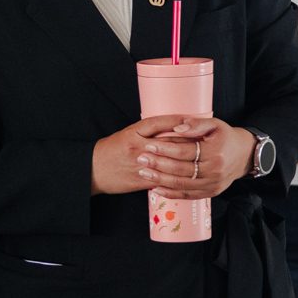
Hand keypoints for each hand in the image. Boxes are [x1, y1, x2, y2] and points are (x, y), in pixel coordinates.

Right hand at [92, 115, 206, 194]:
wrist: (93, 170)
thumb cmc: (109, 152)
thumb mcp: (125, 135)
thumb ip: (144, 133)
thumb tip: (167, 130)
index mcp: (132, 133)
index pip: (158, 123)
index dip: (175, 120)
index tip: (190, 118)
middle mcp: (138, 147)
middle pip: (167, 141)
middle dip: (186, 139)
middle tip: (204, 136)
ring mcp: (140, 164)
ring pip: (168, 159)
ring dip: (185, 157)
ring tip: (201, 154)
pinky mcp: (141, 179)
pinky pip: (163, 177)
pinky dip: (176, 175)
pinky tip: (189, 173)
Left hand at [131, 117, 255, 201]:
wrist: (244, 155)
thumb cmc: (225, 137)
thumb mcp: (215, 124)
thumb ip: (196, 124)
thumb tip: (178, 127)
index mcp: (215, 152)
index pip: (184, 151)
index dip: (165, 148)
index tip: (148, 145)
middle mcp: (215, 171)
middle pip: (181, 169)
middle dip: (158, 164)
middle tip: (140, 159)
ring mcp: (213, 184)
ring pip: (182, 184)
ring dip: (160, 179)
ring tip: (143, 173)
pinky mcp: (211, 193)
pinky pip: (188, 195)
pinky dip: (170, 193)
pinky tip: (156, 188)